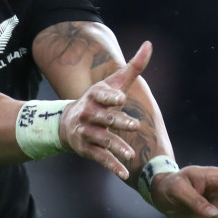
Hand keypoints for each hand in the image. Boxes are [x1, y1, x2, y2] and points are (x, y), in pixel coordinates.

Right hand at [59, 42, 151, 179]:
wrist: (68, 123)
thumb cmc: (99, 100)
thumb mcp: (113, 83)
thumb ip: (133, 67)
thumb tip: (149, 44)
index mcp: (95, 96)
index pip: (102, 95)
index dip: (110, 97)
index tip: (120, 99)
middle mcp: (88, 113)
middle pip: (104, 118)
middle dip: (118, 122)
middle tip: (135, 126)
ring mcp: (86, 132)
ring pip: (102, 140)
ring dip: (116, 147)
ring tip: (130, 155)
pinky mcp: (86, 149)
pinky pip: (99, 157)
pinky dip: (111, 165)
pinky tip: (123, 173)